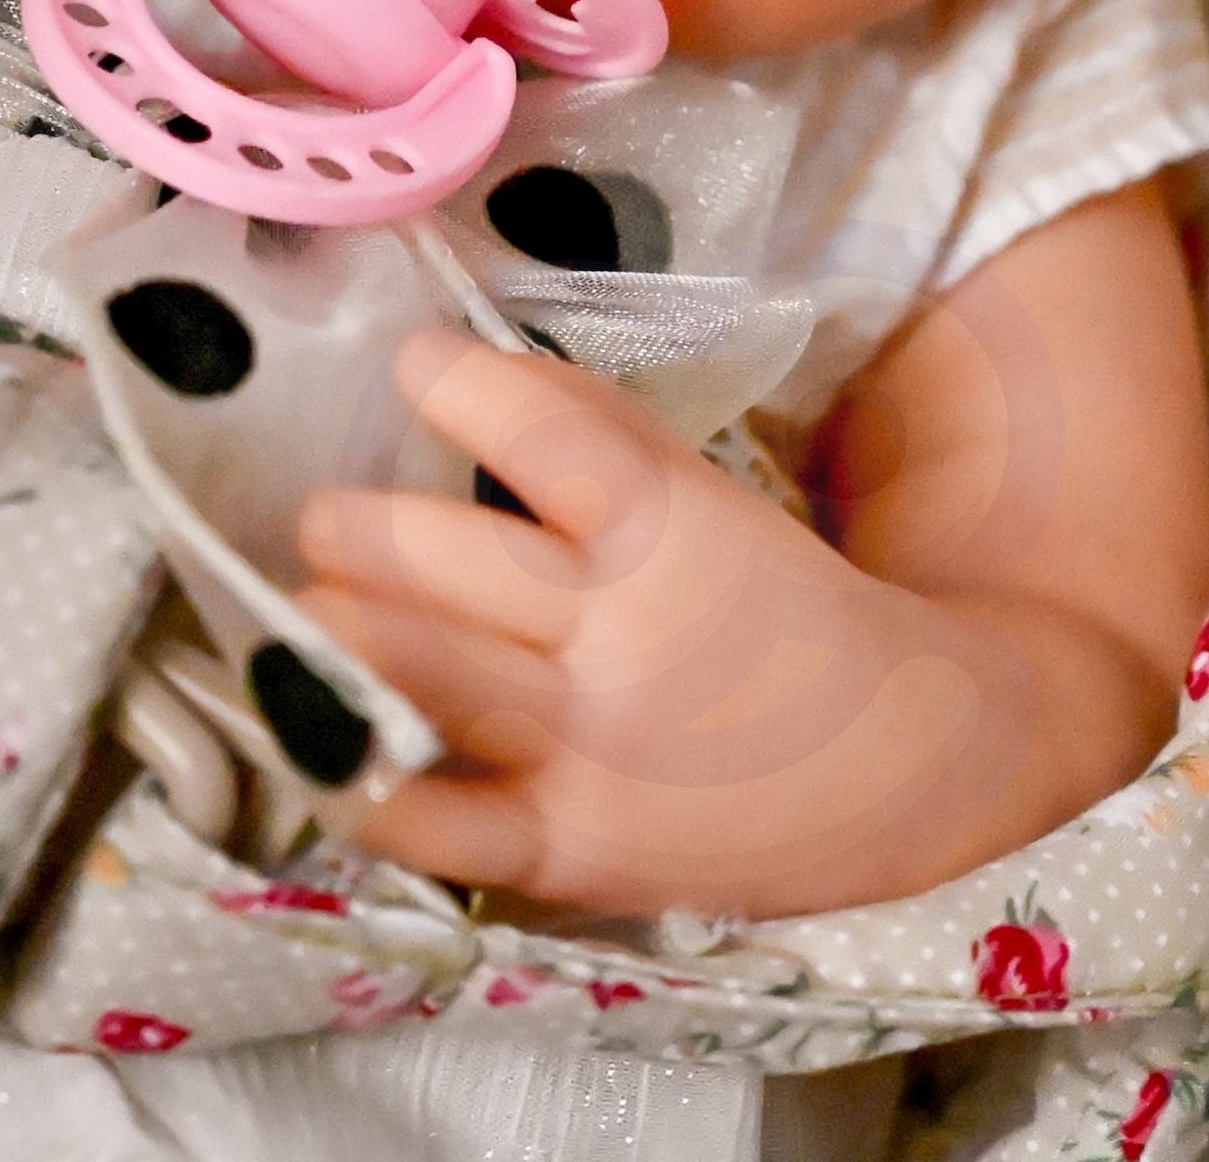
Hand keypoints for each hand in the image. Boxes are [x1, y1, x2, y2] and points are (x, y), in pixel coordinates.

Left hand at [295, 330, 1000, 919]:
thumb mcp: (706, 493)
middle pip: (451, 566)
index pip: (547, 440)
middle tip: (323, 517)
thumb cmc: (775, 604)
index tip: (411, 358)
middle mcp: (620, 640)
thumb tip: (459, 363)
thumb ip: (590, 425)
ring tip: (306, 611)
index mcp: (669, 534)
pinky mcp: (569, 851)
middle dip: (362, 531)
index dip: (465, 385)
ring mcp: (589, 754)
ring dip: (342, 638)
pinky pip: (441, 827)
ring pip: (426, 684)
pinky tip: (324, 749)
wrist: (902, 766)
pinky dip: (369, 788)